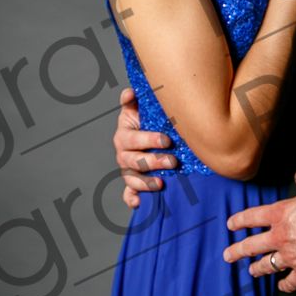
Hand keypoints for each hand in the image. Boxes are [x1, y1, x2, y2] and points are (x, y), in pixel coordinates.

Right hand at [113, 86, 174, 207]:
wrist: (151, 137)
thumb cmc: (147, 121)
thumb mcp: (140, 108)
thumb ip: (134, 100)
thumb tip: (130, 92)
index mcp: (124, 135)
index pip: (133, 139)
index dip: (148, 140)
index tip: (167, 141)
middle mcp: (123, 154)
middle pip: (134, 161)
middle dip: (154, 162)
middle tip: (173, 162)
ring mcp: (127, 170)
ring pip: (132, 179)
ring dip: (146, 183)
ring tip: (161, 184)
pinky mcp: (132, 184)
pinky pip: (128, 194)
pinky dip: (132, 199)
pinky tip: (139, 203)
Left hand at [223, 170, 295, 293]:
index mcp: (282, 214)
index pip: (252, 217)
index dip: (239, 221)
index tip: (231, 225)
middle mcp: (281, 236)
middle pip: (251, 246)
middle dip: (236, 251)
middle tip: (228, 255)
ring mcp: (290, 256)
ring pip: (267, 266)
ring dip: (257, 269)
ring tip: (252, 271)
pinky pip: (290, 282)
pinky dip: (285, 285)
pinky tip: (282, 285)